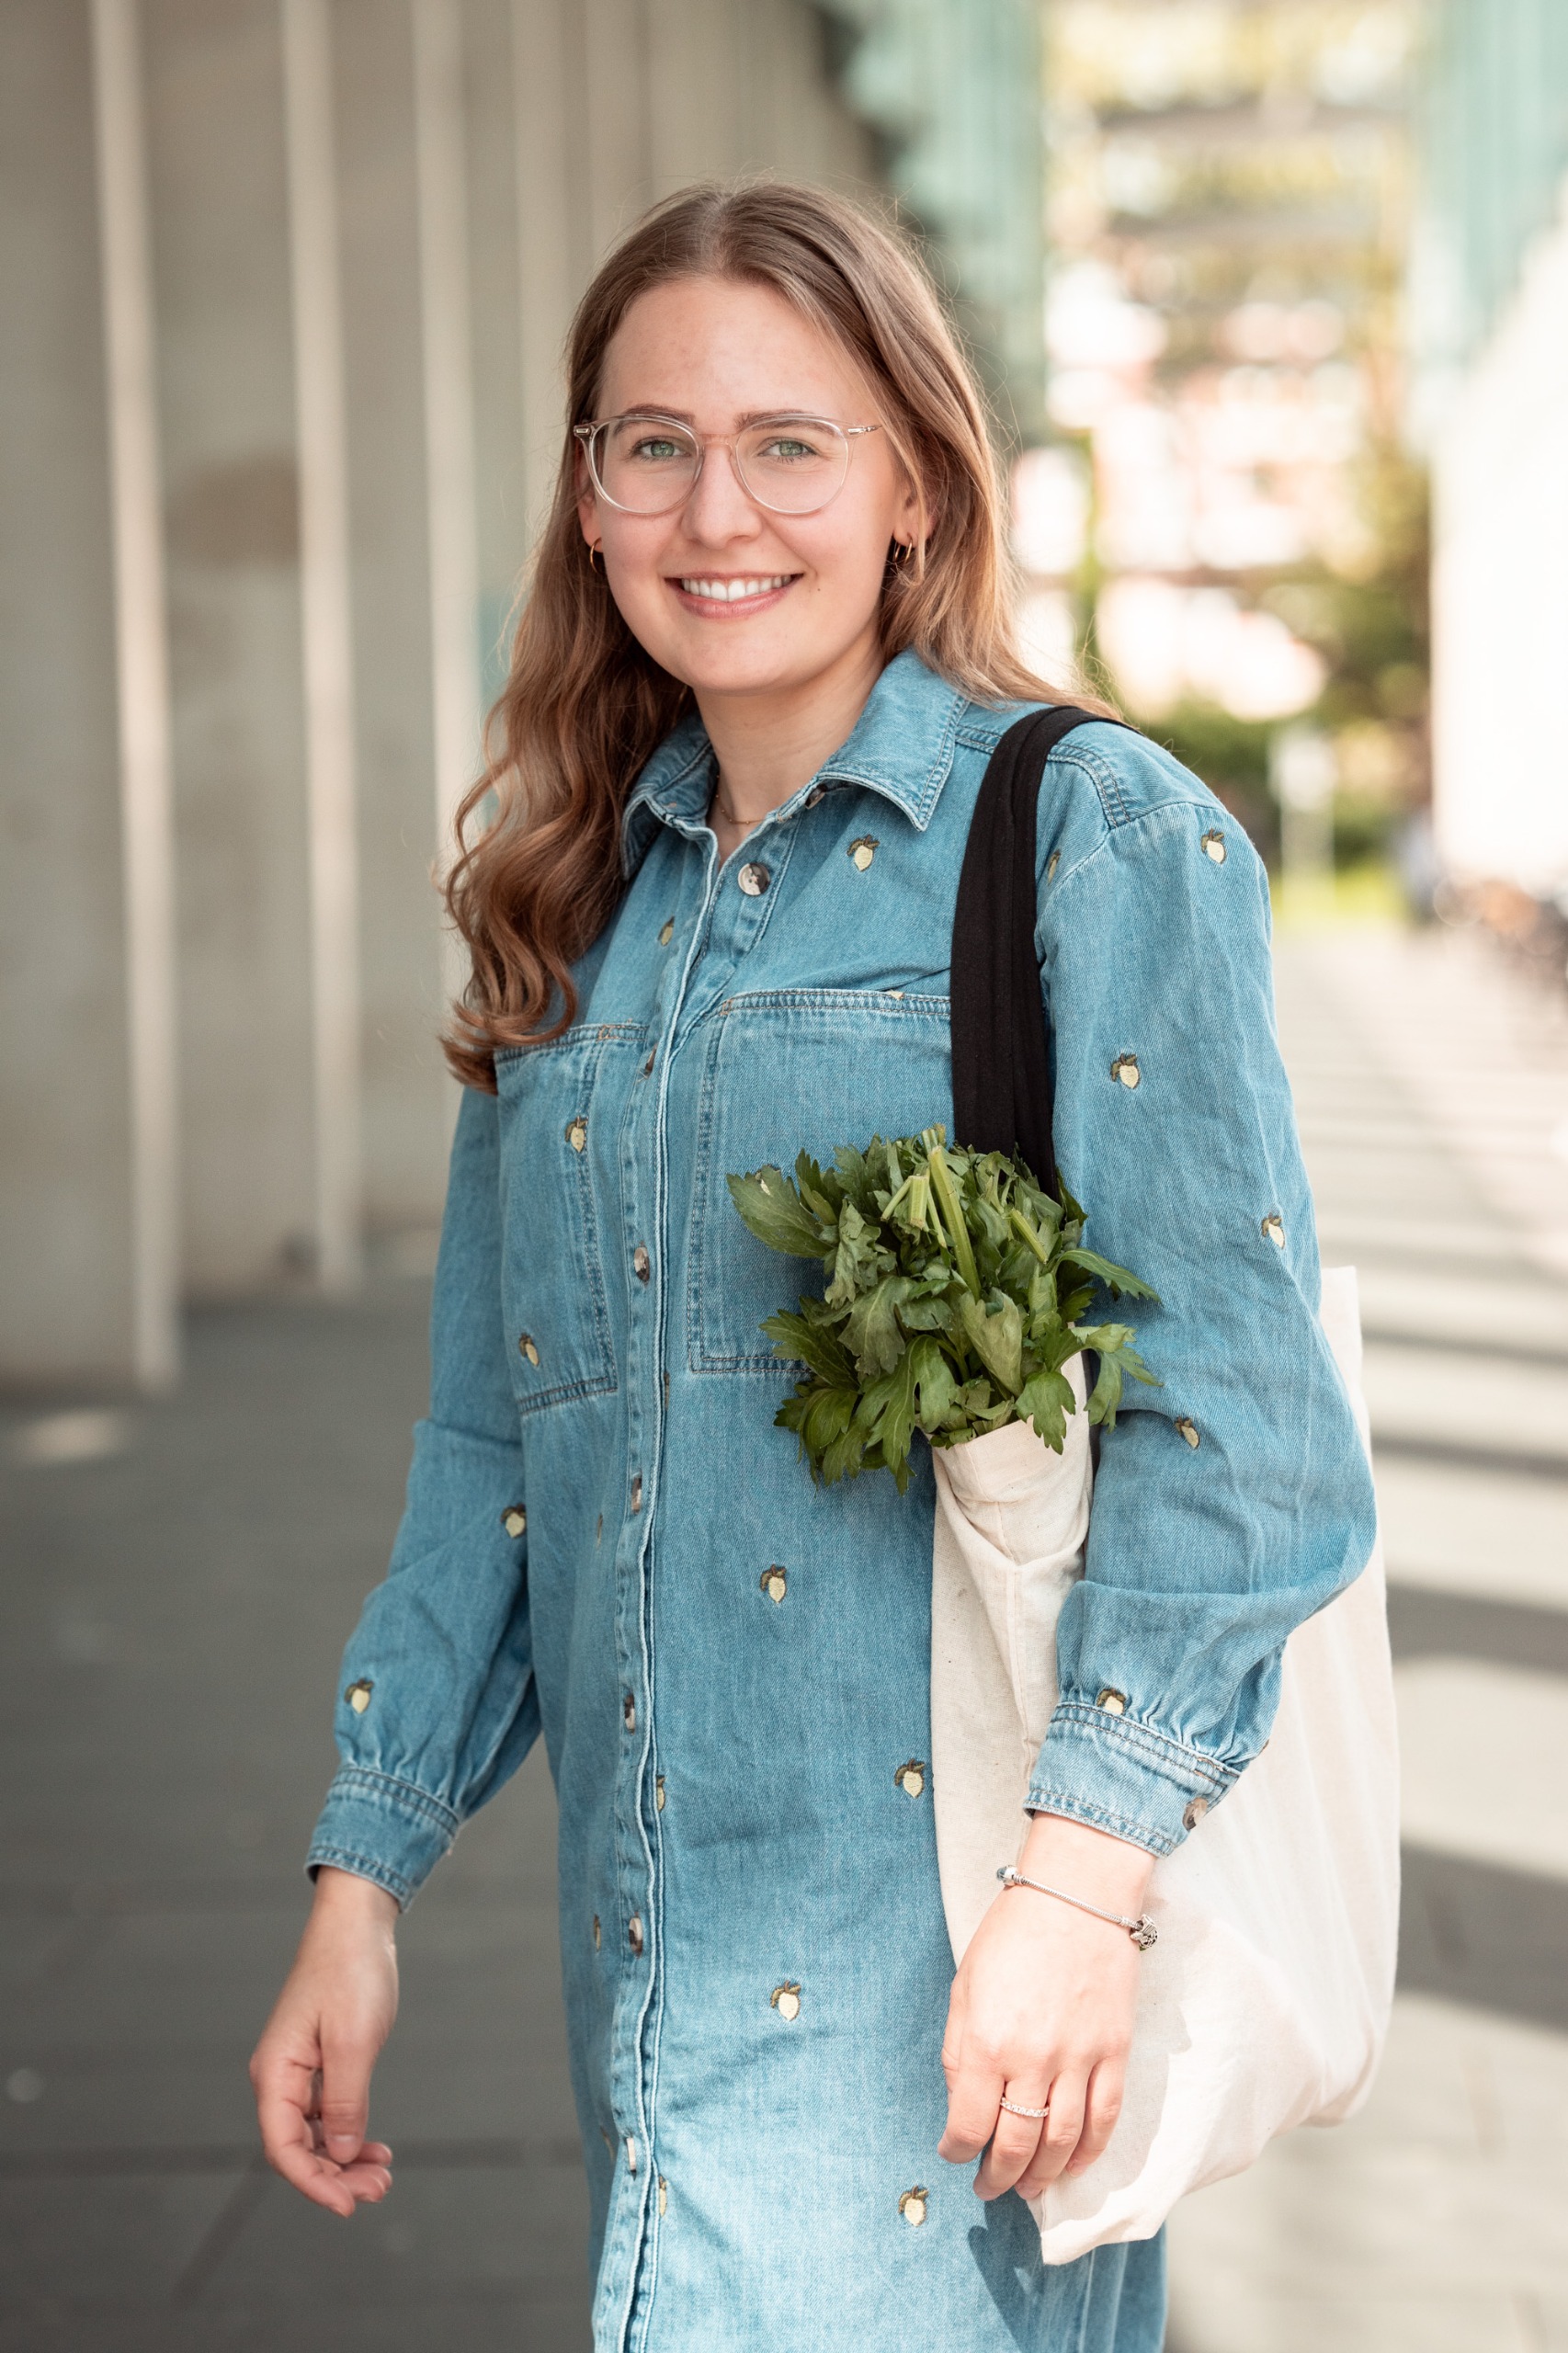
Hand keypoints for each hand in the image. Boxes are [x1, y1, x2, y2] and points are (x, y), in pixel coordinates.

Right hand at [250, 1866, 399, 2216]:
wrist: (357, 1923)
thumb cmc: (351, 1972)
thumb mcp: (354, 2041)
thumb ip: (345, 2100)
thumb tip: (340, 2153)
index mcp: (276, 2072)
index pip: (284, 2147)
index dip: (314, 2183)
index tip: (347, 2206)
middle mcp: (279, 2076)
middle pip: (298, 2146)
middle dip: (336, 2176)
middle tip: (380, 2189)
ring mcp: (297, 2070)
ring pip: (314, 2133)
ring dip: (344, 2159)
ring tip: (382, 2175)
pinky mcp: (318, 2061)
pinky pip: (325, 2112)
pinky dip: (348, 2133)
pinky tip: (373, 2146)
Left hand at [939, 1814, 1151, 2201]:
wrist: (1076, 1897)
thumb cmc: (1012, 1936)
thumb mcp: (965, 1987)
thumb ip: (958, 2049)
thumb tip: (961, 2103)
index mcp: (987, 2040)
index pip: (968, 2123)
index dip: (957, 2150)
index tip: (953, 2155)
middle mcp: (1033, 2058)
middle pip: (1016, 2144)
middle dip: (998, 2177)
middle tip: (989, 2189)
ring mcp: (1079, 2058)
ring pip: (1061, 2142)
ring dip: (1042, 2175)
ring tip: (1027, 2187)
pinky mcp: (1114, 2052)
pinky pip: (1105, 2119)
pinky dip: (1089, 2152)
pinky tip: (1072, 2165)